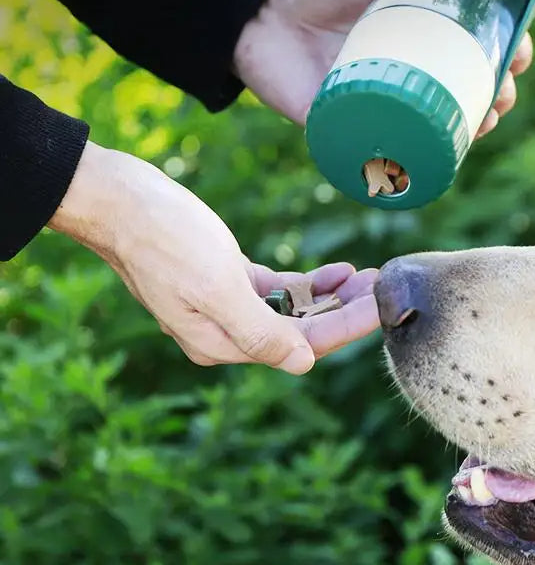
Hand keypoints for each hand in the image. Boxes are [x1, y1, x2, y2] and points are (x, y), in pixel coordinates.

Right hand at [48, 142, 379, 373]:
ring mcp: (225, 305)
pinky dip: (308, 282)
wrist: (118, 200)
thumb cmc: (164, 238)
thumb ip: (259, 330)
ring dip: (332, 295)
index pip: (301, 345)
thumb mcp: (215, 286)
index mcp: (222, 342)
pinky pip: (277, 290)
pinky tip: (337, 270)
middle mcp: (225, 332)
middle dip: (346, 311)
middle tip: (385, 287)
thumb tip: (303, 364)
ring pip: (294, 310)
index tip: (384, 306)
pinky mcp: (224, 279)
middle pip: (302, 331)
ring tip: (369, 276)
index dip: (348, 327)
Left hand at [233, 0, 533, 135]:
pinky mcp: (358, 131)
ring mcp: (387, 106)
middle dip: (496, 96)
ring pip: (441, 127)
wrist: (260, 23)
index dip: (507, 53)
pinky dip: (422, 162)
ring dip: (472, 129)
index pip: (476, 49)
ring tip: (484, 122)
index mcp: (421, 37)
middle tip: (501, 93)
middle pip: (467, 92)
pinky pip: (396, 156)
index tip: (520, 54)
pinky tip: (446, 159)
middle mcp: (411, 75)